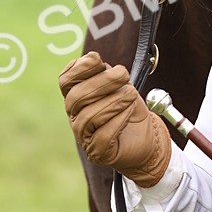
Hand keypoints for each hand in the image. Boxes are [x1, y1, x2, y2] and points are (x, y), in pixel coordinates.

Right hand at [59, 50, 170, 187]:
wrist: (146, 135)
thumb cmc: (128, 106)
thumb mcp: (119, 83)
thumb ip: (105, 71)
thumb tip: (93, 58)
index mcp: (76, 96)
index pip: (65, 81)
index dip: (79, 68)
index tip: (98, 60)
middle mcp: (75, 116)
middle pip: (76, 98)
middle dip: (102, 82)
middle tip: (124, 74)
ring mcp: (84, 136)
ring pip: (88, 117)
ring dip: (114, 101)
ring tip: (132, 94)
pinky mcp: (98, 152)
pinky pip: (102, 136)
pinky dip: (118, 120)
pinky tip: (130, 110)